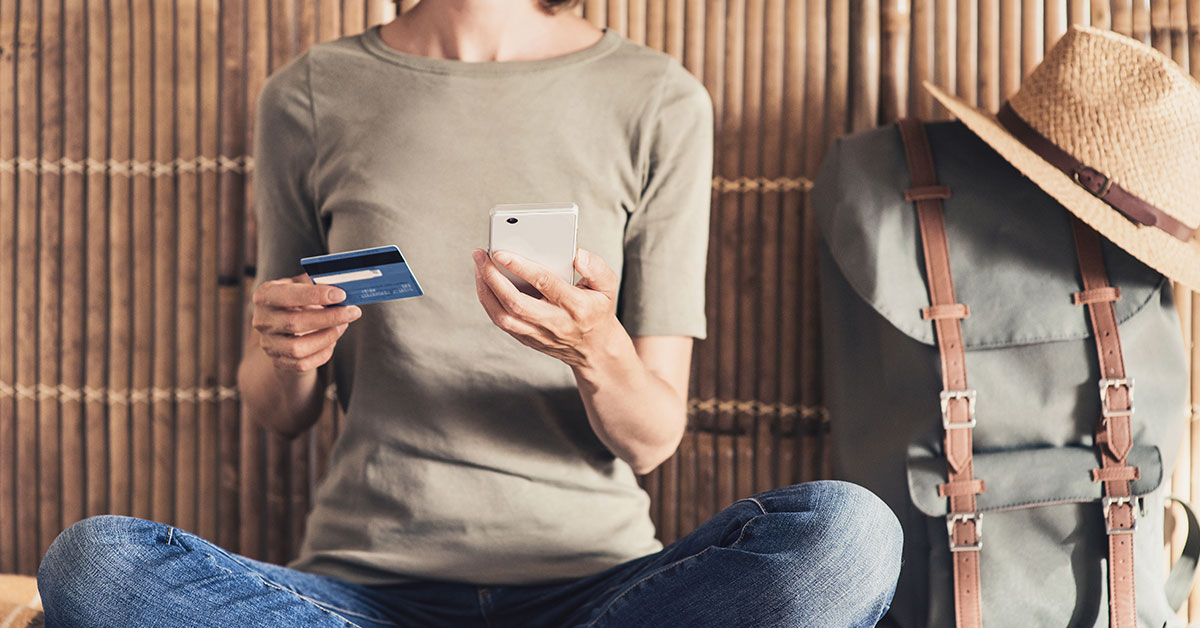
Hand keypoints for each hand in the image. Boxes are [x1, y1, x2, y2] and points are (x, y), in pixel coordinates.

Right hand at [251, 274, 361, 371]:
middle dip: (329, 318)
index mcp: (265, 295)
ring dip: (327, 337)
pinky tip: (332, 340)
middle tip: (352, 312)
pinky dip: (323, 353)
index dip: (315, 295)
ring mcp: (268, 343)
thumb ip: (316, 283)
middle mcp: (262, 320)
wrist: (283, 329)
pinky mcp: (278, 362)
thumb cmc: (296, 301)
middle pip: (294, 323)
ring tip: (343, 325)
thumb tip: (342, 283)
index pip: (287, 295)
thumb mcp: (301, 285)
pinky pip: (303, 364)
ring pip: (298, 348)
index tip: (341, 294)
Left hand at [472, 248, 623, 368]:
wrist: (594, 349)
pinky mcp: (526, 339)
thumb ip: (596, 268)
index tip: (501, 252)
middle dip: (493, 277)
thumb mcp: (608, 286)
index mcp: (576, 306)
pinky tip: (484, 282)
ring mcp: (538, 334)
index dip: (521, 266)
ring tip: (479, 266)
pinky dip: (488, 301)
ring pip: (502, 316)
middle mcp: (554, 322)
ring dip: (485, 290)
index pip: (545, 283)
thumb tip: (577, 254)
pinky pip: (501, 321)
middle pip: (515, 302)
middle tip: (480, 255)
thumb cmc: (598, 310)